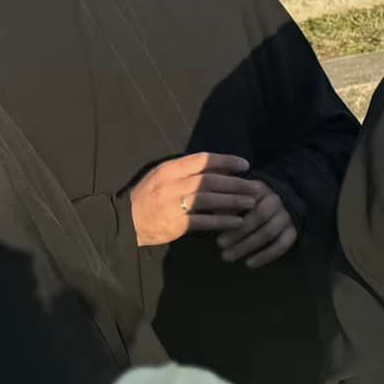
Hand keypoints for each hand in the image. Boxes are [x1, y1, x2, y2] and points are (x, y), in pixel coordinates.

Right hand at [130, 153, 259, 247]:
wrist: (128, 222)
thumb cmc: (151, 197)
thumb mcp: (164, 177)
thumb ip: (188, 171)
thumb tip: (222, 167)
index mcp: (169, 170)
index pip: (202, 160)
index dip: (226, 161)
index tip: (245, 165)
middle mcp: (171, 185)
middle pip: (210, 180)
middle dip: (236, 184)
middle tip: (256, 187)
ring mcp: (172, 205)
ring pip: (208, 199)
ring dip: (233, 201)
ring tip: (251, 203)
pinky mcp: (175, 224)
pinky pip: (204, 221)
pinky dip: (223, 221)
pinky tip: (238, 221)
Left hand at [217, 180, 298, 268]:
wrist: (278, 201)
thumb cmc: (246, 200)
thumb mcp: (234, 194)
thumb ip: (223, 203)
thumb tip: (211, 216)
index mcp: (260, 189)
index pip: (246, 201)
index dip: (231, 214)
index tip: (214, 223)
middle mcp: (276, 200)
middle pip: (259, 217)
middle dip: (238, 232)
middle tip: (220, 244)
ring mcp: (287, 216)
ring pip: (269, 233)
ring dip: (247, 246)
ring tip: (227, 256)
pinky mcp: (294, 230)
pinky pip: (282, 245)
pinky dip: (266, 256)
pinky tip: (249, 264)